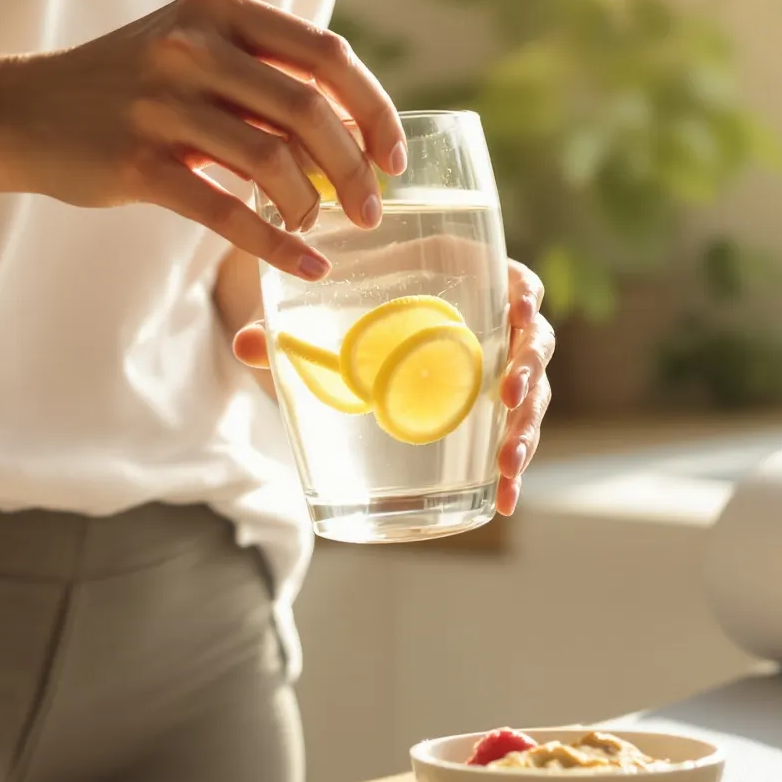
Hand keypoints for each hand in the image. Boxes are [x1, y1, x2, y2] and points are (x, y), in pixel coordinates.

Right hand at [0, 0, 405, 277]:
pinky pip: (224, 210)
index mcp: (218, 9)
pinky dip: (274, 242)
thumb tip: (352, 127)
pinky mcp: (136, 162)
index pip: (326, 54)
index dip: (372, 108)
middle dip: (355, 167)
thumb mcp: (192, 48)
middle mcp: (191, 47)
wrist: (21, 110)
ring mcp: (160, 104)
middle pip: (308, 109)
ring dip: (312, 206)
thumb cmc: (127, 85)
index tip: (394, 156)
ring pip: (271, 161)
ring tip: (321, 228)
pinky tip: (302, 262)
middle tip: (371, 209)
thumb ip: (262, 74)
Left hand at [229, 258, 555, 517]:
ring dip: (526, 430)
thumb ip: (285, 328)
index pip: (515, 281)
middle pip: (534, 344)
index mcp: (469, 282)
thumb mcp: (318, 314)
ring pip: (530, 397)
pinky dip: (511, 468)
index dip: (526, 296)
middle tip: (508, 398)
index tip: (520, 313)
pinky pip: (509, 437)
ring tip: (507, 465)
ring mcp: (495, 372)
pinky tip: (504, 500)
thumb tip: (247, 345)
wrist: (340, 337)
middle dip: (529, 374)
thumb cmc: (344, 308)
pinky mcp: (487, 414)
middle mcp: (493, 326)